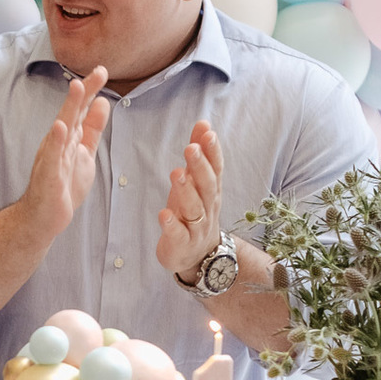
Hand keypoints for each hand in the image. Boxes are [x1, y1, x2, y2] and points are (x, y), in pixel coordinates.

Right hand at [20, 67, 110, 242]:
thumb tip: (102, 101)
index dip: (91, 90)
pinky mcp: (48, 174)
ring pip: (62, 128)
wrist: (43, 217)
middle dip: (84, 91)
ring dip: (70, 107)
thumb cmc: (62, 184)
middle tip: (98, 72)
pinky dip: (56, 141)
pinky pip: (52, 156)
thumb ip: (92, 128)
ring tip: (78, 87)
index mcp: (69, 137)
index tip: (102, 70)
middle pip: (72, 112)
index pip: (81, 109)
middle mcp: (58, 142)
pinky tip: (60, 127)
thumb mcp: (84, 152)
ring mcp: (52, 157)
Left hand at [157, 121, 223, 283]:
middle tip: (191, 148)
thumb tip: (203, 123)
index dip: (213, 150)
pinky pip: (178, 234)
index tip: (208, 132)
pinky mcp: (182, 243)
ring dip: (186, 191)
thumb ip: (200, 153)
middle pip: (207, 185)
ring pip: (195, 208)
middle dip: (200, 166)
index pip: (216, 168)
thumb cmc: (195, 212)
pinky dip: (171, 224)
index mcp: (211, 190)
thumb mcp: (197, 182)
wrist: (199, 256)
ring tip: (176, 173)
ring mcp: (196, 226)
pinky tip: (164, 214)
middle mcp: (208, 207)